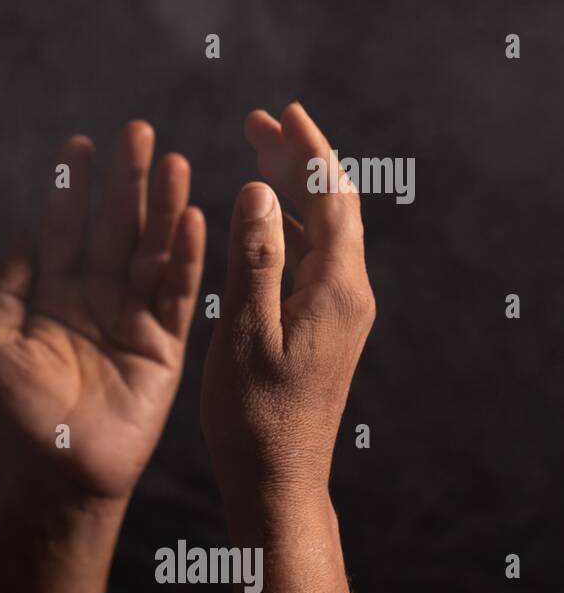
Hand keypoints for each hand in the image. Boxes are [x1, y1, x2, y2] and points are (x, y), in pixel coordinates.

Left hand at [0, 121, 205, 509]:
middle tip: (137, 132)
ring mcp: (130, 320)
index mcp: (50, 296)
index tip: (81, 144)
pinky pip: (178, 294)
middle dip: (124, 181)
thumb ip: (10, 285)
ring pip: (151, 251)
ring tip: (173, 161)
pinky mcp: (163, 345)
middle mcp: (93, 300)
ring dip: (162, 208)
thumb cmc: (16, 416)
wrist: (58, 475)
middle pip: (113, 228)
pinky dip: (186, 257)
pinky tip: (194, 217)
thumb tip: (24, 228)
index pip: (64, 229)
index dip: (73, 188)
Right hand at [201, 102, 375, 509]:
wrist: (279, 480)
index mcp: (336, 291)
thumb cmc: (254, 416)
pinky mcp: (325, 330)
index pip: (329, 199)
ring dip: (290, 192)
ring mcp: (340, 314)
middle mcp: (348, 296)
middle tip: (258, 124)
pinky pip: (312, 260)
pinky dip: (287, 228)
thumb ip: (254, 259)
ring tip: (256, 158)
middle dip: (298, 161)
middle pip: (331, 208)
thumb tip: (257, 190)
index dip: (307, 151)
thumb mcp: (244, 334)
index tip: (281, 113)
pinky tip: (262, 222)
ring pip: (322, 232)